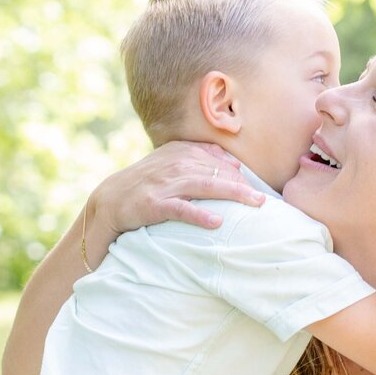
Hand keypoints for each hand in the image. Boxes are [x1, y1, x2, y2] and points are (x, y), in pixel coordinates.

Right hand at [90, 141, 265, 235]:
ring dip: (232, 194)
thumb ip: (201, 159)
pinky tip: (217, 222)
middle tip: (264, 200)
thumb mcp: (171, 163)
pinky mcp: (155, 204)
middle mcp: (176, 164)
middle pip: (217, 172)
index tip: (258, 189)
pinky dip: (199, 215)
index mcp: (181, 152)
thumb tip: (235, 164)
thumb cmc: (147, 183)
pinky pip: (181, 209)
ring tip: (254, 204)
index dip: (240, 175)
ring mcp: (165, 184)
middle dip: (243, 185)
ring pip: (206, 186)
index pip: (219, 160)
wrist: (110, 199)